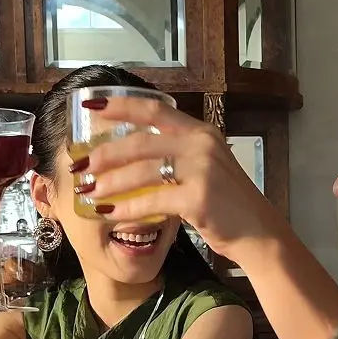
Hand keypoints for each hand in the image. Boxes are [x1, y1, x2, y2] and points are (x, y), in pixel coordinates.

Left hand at [77, 97, 273, 254]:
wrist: (258, 233)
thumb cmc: (227, 205)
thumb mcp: (206, 168)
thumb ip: (178, 155)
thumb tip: (135, 154)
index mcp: (200, 132)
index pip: (154, 109)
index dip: (119, 105)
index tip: (89, 107)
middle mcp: (201, 143)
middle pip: (140, 141)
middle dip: (104, 153)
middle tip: (79, 163)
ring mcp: (202, 169)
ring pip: (142, 171)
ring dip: (110, 182)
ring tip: (88, 192)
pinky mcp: (199, 197)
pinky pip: (152, 201)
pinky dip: (127, 209)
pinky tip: (109, 215)